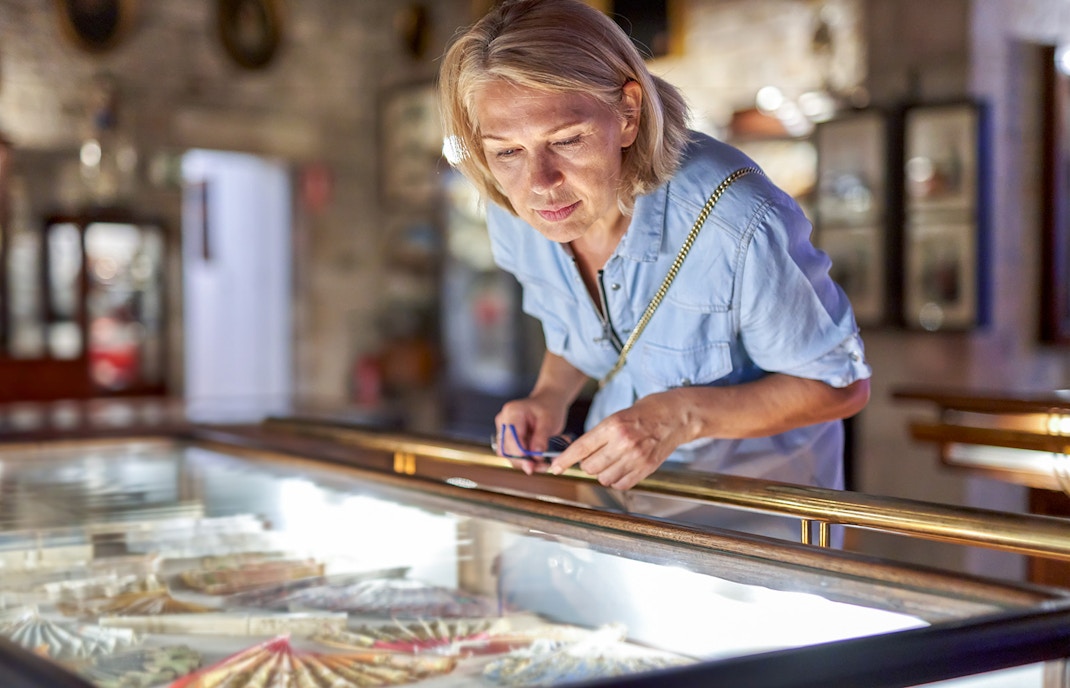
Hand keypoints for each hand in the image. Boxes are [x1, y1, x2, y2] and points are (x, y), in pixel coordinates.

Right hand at [494, 396, 567, 474]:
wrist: (547, 403)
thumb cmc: (548, 408)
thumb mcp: (549, 421)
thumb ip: (541, 438)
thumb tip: (536, 456)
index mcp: (512, 412)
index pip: (511, 438)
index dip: (520, 454)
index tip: (533, 464)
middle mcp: (503, 420)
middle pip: (506, 449)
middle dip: (523, 461)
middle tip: (542, 466)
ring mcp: (503, 429)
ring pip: (507, 454)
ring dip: (524, 463)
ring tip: (542, 465)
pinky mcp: (506, 438)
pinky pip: (511, 453)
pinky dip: (524, 460)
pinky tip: (536, 462)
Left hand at [548, 392, 688, 488]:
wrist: (676, 415)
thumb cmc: (646, 412)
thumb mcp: (617, 416)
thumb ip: (599, 435)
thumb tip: (580, 454)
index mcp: (613, 425)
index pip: (581, 447)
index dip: (564, 460)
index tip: (555, 467)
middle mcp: (623, 442)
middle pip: (590, 467)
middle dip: (587, 464)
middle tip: (595, 456)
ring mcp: (636, 457)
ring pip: (604, 478)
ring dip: (602, 473)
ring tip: (612, 460)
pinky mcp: (646, 468)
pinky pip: (621, 484)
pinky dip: (617, 480)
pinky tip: (622, 467)